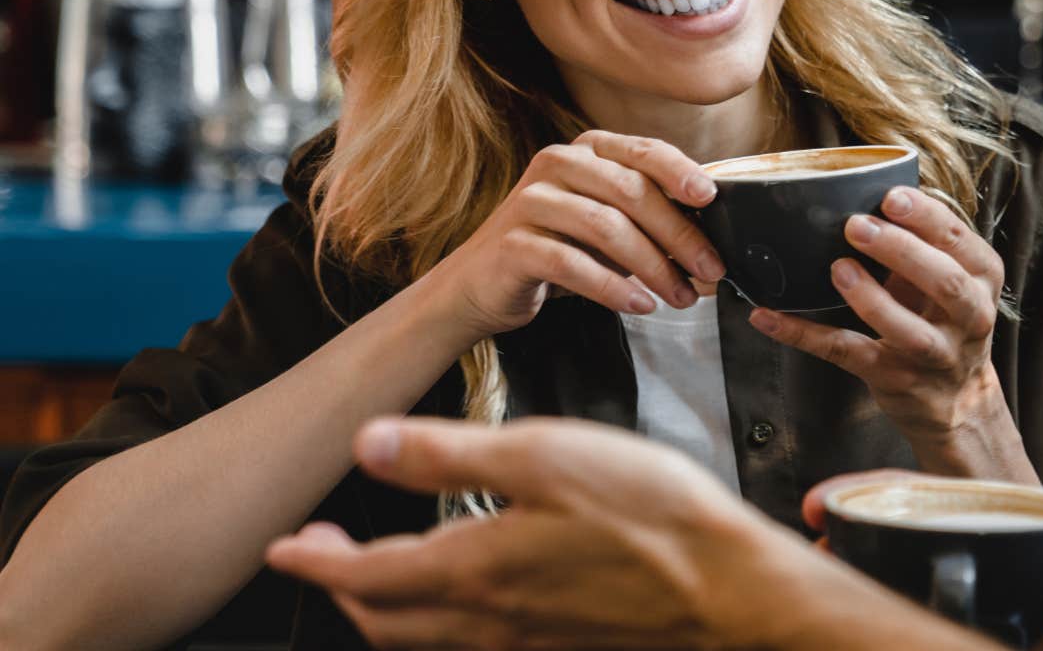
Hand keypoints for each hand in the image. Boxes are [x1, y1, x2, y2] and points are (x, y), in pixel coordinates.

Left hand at [265, 417, 807, 649]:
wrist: (729, 590)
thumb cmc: (651, 517)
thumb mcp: (545, 456)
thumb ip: (451, 455)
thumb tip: (368, 442)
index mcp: (471, 569)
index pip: (363, 575)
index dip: (314, 558)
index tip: (282, 544)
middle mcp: (486, 620)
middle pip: (383, 620)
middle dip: (342, 586)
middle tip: (320, 552)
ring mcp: (523, 643)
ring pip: (424, 641)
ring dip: (385, 611)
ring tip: (380, 575)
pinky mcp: (558, 647)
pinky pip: (473, 647)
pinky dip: (440, 627)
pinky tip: (466, 596)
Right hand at [425, 130, 725, 341]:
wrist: (479, 285)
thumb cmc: (557, 250)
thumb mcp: (606, 225)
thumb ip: (649, 218)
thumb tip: (711, 240)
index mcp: (586, 150)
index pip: (643, 151)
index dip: (680, 172)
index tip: (711, 199)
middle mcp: (557, 164)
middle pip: (631, 191)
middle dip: (679, 234)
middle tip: (710, 269)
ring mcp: (531, 201)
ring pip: (606, 226)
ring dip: (653, 266)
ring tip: (680, 297)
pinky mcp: (514, 243)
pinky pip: (572, 263)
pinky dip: (613, 287)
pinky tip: (639, 305)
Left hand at [748, 187, 1032, 479]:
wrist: (958, 399)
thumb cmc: (943, 319)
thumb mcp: (949, 276)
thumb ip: (922, 240)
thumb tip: (862, 190)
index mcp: (982, 278)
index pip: (959, 241)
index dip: (927, 217)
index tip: (891, 196)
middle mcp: (969, 317)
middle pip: (945, 282)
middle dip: (902, 250)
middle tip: (857, 225)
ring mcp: (934, 354)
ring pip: (908, 329)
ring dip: (871, 298)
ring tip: (838, 269)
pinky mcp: (895, 379)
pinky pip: (848, 354)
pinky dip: (804, 335)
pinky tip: (768, 317)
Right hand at [802, 475, 1042, 650]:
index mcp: (1002, 531)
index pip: (925, 502)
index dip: (872, 498)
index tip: (825, 502)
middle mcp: (975, 567)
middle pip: (893, 551)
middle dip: (843, 552)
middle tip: (806, 561)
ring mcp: (965, 612)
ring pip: (895, 601)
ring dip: (855, 600)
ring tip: (810, 614)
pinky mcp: (964, 639)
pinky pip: (912, 633)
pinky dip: (883, 633)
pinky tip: (854, 635)